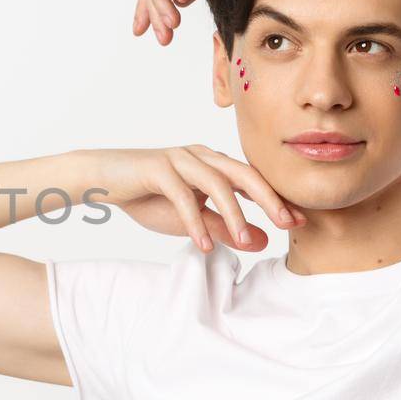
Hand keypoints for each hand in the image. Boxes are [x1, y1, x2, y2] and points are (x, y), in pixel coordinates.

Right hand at [87, 144, 305, 252]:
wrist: (100, 180)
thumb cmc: (146, 196)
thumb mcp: (192, 219)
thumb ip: (224, 228)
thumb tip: (262, 241)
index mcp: (213, 164)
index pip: (253, 180)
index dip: (277, 200)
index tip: (300, 223)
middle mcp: (201, 155)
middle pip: (244, 174)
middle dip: (269, 199)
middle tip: (290, 224)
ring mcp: (179, 159)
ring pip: (216, 183)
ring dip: (233, 213)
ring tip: (245, 240)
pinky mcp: (157, 168)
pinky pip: (182, 196)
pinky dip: (195, 221)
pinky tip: (203, 244)